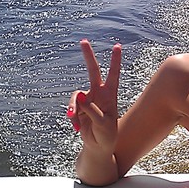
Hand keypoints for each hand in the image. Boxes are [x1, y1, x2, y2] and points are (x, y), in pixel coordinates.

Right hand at [67, 39, 121, 154]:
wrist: (98, 146)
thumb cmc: (106, 135)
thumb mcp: (102, 124)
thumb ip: (92, 110)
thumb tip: (79, 96)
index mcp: (110, 95)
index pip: (113, 75)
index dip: (115, 61)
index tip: (117, 46)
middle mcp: (99, 94)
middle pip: (93, 71)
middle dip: (88, 56)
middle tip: (83, 41)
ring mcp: (88, 100)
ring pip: (75, 96)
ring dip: (72, 107)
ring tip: (73, 119)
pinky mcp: (78, 107)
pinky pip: (71, 108)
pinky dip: (72, 118)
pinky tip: (77, 128)